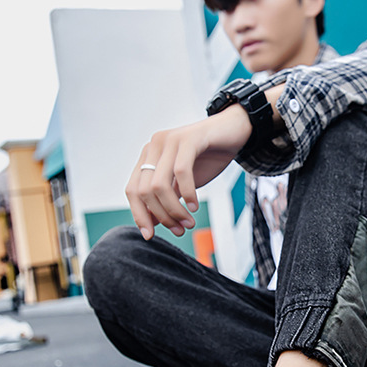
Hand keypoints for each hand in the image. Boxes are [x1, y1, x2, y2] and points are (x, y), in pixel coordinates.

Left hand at [126, 105, 251, 239]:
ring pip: (159, 185)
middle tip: (179, 229)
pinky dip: (187, 193)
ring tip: (189, 222)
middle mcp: (154, 146)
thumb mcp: (183, 183)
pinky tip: (194, 205)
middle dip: (161, 216)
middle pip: (144, 191)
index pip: (133, 190)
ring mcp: (170, 140)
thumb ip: (167, 199)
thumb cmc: (208, 157)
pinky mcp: (188, 138)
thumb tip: (151, 224)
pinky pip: (181, 172)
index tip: (150, 236)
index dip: (139, 215)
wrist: (234, 131)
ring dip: (174, 210)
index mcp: (148, 156)